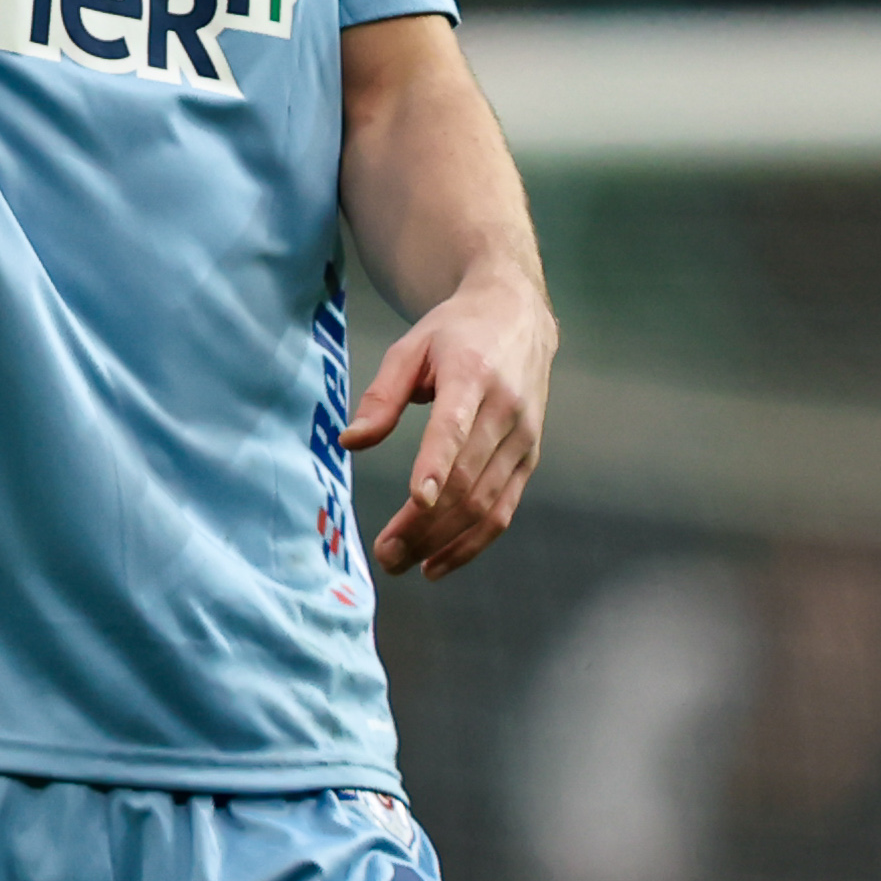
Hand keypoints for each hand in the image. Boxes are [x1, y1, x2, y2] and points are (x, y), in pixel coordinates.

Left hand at [347, 266, 553, 578]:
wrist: (518, 316)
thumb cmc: (455, 334)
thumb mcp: (410, 348)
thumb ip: (381, 396)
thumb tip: (351, 441)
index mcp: (472, 375)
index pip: (455, 426)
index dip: (435, 464)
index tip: (415, 499)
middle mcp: (505, 410)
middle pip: (466, 479)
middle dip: (424, 524)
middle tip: (385, 554)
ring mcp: (523, 438)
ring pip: (485, 503)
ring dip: (442, 541)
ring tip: (401, 562)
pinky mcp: (529, 458)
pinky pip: (503, 510)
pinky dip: (472, 543)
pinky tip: (437, 564)